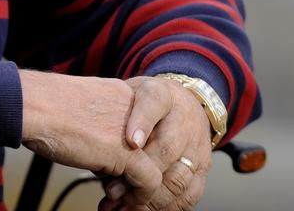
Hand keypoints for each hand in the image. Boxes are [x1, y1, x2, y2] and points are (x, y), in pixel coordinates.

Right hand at [19, 70, 162, 204]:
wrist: (29, 105)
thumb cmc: (41, 106)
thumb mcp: (80, 110)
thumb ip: (99, 126)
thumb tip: (102, 157)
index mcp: (122, 93)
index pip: (144, 128)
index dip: (137, 152)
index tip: (120, 171)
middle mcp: (133, 107)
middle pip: (154, 146)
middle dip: (140, 173)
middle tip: (124, 191)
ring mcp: (133, 129)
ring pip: (157, 165)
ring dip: (140, 188)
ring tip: (120, 200)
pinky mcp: (126, 152)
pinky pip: (149, 181)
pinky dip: (138, 197)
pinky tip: (117, 201)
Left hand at [99, 76, 212, 210]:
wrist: (184, 105)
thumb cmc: (144, 103)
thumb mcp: (126, 94)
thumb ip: (112, 112)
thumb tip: (90, 142)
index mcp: (161, 94)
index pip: (153, 103)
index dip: (141, 123)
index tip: (130, 142)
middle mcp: (183, 119)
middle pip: (166, 149)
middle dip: (138, 174)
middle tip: (113, 190)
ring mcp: (196, 146)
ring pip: (177, 177)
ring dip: (148, 197)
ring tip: (123, 206)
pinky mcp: (203, 169)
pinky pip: (189, 194)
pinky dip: (166, 207)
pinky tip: (143, 210)